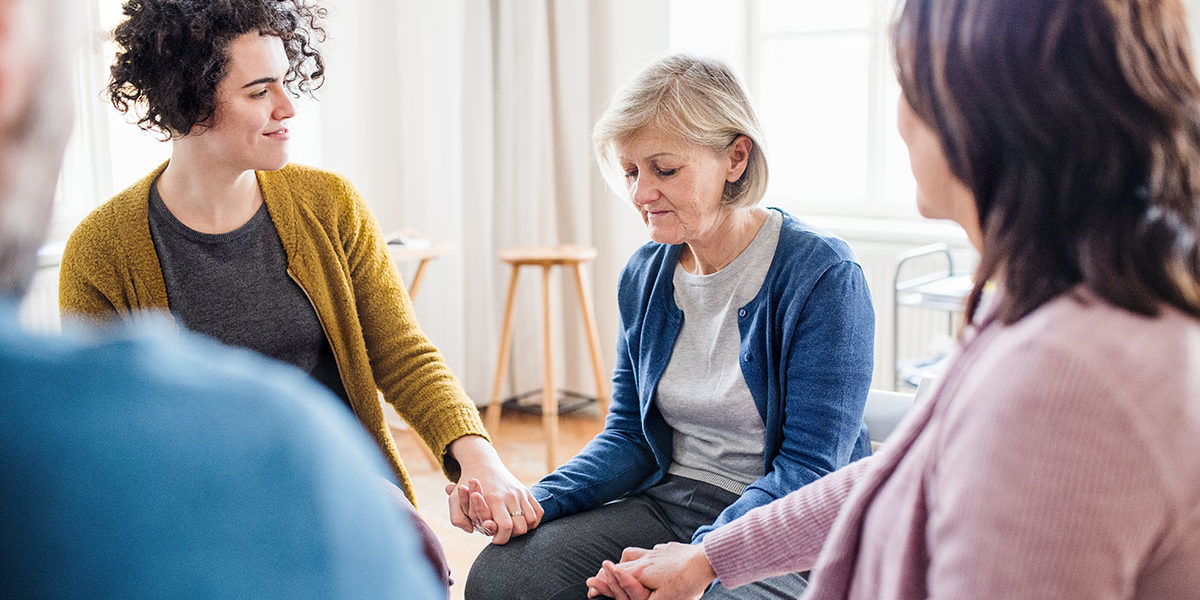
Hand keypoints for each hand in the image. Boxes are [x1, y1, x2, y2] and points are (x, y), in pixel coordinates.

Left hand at [444, 435, 542, 543]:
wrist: (482, 463)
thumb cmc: (467, 485)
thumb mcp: (455, 499)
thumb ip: (458, 518)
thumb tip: (471, 530)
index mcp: (493, 498)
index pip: (505, 527)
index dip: (501, 539)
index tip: (494, 540)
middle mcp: (510, 495)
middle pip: (521, 527)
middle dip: (512, 536)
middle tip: (502, 534)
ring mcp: (520, 493)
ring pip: (531, 521)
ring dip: (523, 529)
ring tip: (511, 528)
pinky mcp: (527, 491)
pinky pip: (538, 512)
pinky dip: (533, 521)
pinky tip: (521, 522)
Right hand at [586, 543, 714, 599]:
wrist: (706, 559)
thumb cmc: (686, 581)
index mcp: (640, 572)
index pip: (614, 576)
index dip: (602, 584)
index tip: (592, 590)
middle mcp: (645, 559)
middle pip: (620, 564)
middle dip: (608, 573)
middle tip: (601, 580)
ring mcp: (656, 552)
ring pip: (633, 554)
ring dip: (625, 562)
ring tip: (622, 569)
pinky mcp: (668, 550)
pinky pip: (651, 552)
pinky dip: (645, 559)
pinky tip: (652, 563)